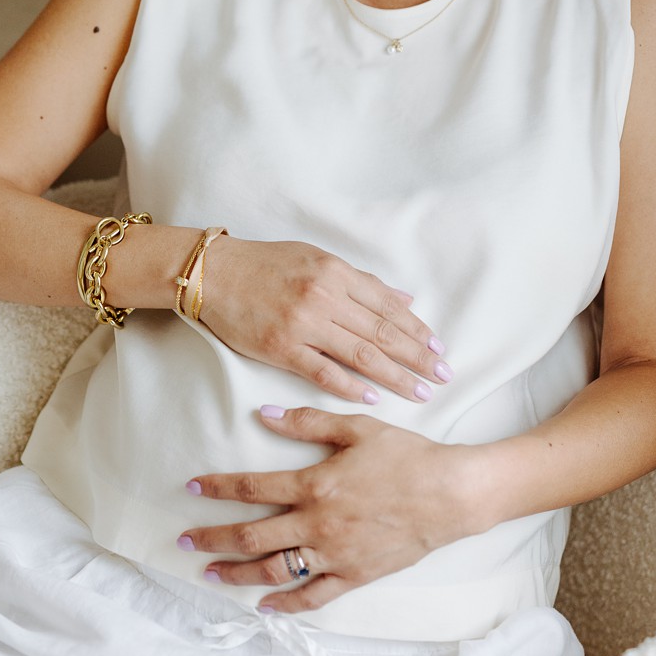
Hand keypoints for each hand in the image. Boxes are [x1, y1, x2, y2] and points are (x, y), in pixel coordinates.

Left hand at [182, 406, 483, 612]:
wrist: (453, 494)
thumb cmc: (407, 456)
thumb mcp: (357, 428)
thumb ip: (308, 422)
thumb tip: (265, 415)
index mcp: (315, 484)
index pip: (252, 487)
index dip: (218, 488)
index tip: (192, 488)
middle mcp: (318, 523)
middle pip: (253, 535)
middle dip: (214, 538)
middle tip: (185, 541)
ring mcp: (336, 553)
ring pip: (276, 569)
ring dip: (239, 573)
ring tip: (211, 574)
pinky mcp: (356, 575)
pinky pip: (315, 596)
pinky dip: (288, 603)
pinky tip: (265, 606)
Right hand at [198, 235, 449, 403]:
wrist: (212, 274)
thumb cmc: (263, 264)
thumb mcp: (315, 258)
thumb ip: (360, 282)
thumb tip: (403, 301)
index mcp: (335, 272)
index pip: (388, 307)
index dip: (417, 330)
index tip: (438, 349)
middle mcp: (324, 297)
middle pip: (382, 333)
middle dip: (418, 357)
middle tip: (444, 376)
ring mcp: (303, 324)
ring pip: (361, 355)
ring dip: (395, 377)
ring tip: (420, 392)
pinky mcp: (280, 348)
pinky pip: (323, 372)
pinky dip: (350, 386)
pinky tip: (373, 397)